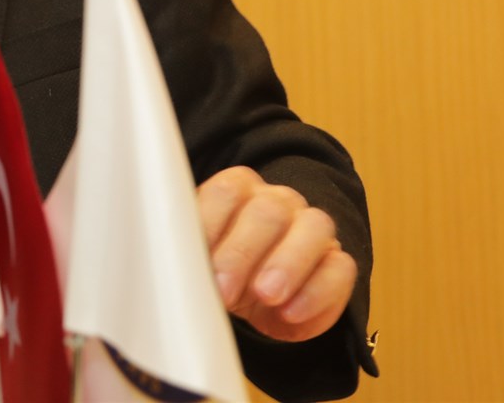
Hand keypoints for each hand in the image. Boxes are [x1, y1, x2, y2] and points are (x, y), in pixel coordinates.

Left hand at [197, 166, 356, 341]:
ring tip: (265, 297)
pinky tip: (291, 314)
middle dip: (242, 252)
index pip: (226, 192)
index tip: (193, 260)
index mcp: (237, 189)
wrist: (256, 302)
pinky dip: (316, 292)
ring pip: (313, 228)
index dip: (210, 224)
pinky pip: (339, 268)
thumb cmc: (221, 273)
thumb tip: (164, 268)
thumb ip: (186, 255)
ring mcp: (312, 229)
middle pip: (267, 210)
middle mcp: (277, 202)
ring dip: (287, 263)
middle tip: (224, 290)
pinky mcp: (337, 263)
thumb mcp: (198, 262)